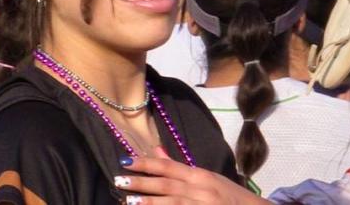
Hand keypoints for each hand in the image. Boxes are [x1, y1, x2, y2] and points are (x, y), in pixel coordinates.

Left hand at [116, 155, 267, 203]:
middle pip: (166, 185)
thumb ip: (179, 167)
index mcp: (200, 175)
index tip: (126, 161)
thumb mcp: (207, 177)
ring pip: (172, 203)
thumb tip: (156, 151)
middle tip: (119, 180)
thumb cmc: (229, 196)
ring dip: (150, 202)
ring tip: (129, 201)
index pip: (168, 166)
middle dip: (142, 183)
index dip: (146, 163)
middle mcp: (200, 190)